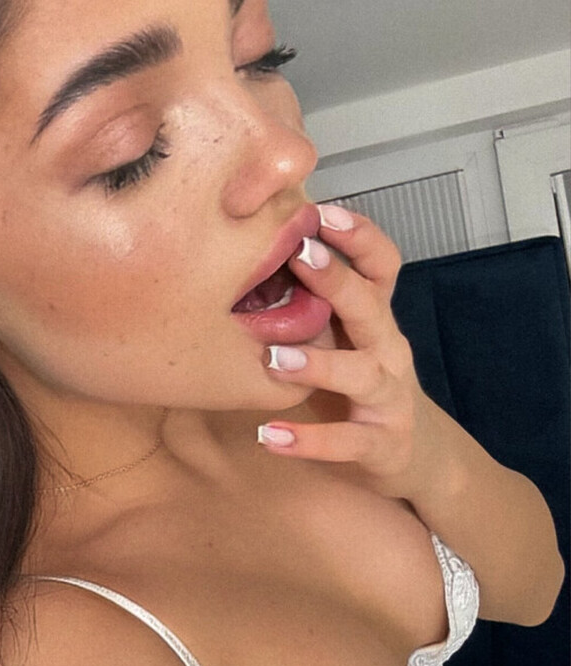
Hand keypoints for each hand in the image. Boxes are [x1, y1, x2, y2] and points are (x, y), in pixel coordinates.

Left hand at [256, 204, 442, 501]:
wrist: (411, 454)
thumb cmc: (358, 384)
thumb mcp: (342, 338)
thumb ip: (311, 304)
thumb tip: (254, 251)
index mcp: (376, 318)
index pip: (381, 266)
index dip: (360, 236)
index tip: (321, 211)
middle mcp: (388, 350)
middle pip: (370, 307)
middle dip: (337, 280)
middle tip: (299, 256)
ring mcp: (389, 396)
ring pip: (360, 374)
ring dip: (317, 364)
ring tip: (273, 359)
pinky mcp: (383, 442)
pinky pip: (347, 441)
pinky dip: (308, 440)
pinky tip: (268, 435)